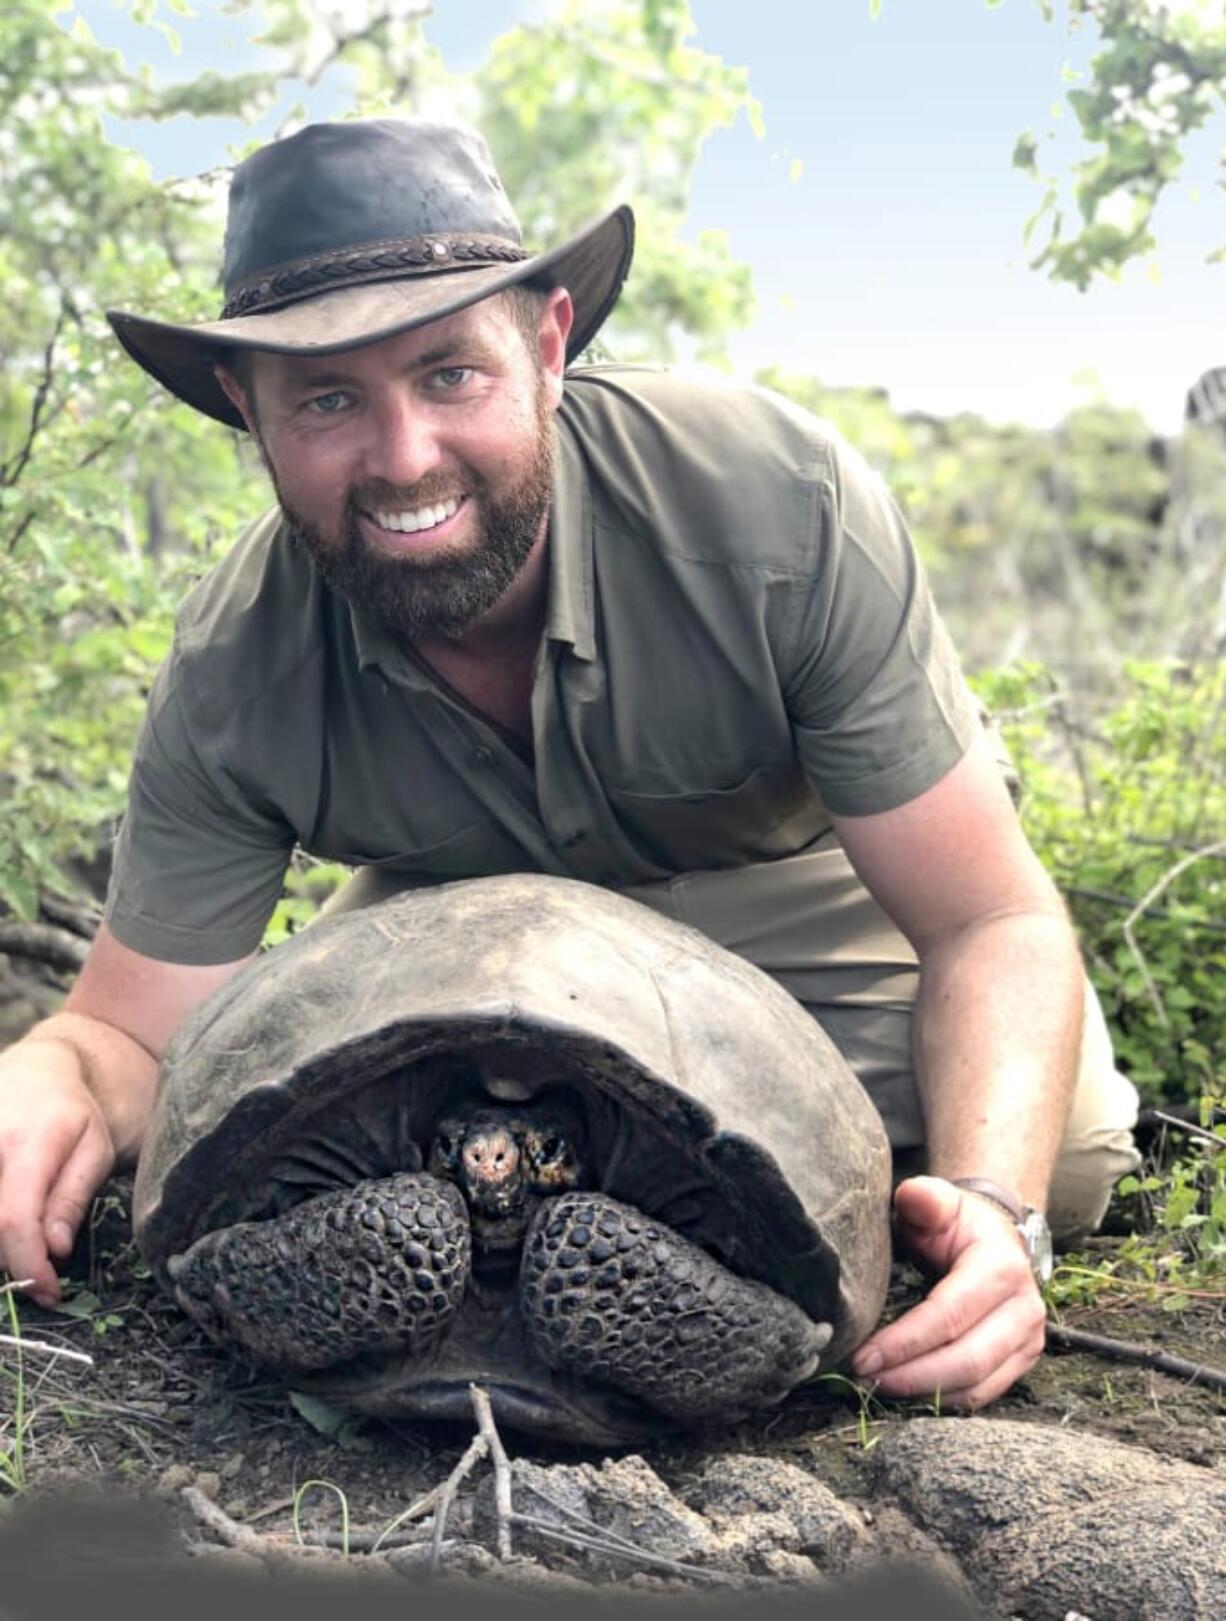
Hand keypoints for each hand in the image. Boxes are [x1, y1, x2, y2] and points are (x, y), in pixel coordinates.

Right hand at [0, 1055, 116, 1306]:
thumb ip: (72, 1198)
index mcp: (28, 1142)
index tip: (48, 1291)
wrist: (38, 1069)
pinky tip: (5, 1224)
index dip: (27, 1266)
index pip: (14, 1220)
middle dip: (7, 1259)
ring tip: (20, 1239)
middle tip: (34, 1269)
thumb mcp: (94, 1149)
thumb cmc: (72, 1114)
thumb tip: (56, 1249)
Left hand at [849, 1174, 1046, 1408]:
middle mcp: (1024, 1309)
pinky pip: (982, 1394)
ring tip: (876, 1388)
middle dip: (910, 1377)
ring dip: (923, 1394)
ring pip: (976, 1386)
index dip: (904, 1342)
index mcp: (1001, 1268)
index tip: (861, 1357)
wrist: (994, 1236)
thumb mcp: (939, 1201)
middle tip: (862, 1380)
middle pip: (966, 1361)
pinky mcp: (1021, 1361)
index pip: (949, 1317)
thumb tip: (912, 1196)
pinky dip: (942, 1400)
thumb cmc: (956, 1222)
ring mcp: (1028, 1340)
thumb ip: (924, 1197)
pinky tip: (906, 1393)